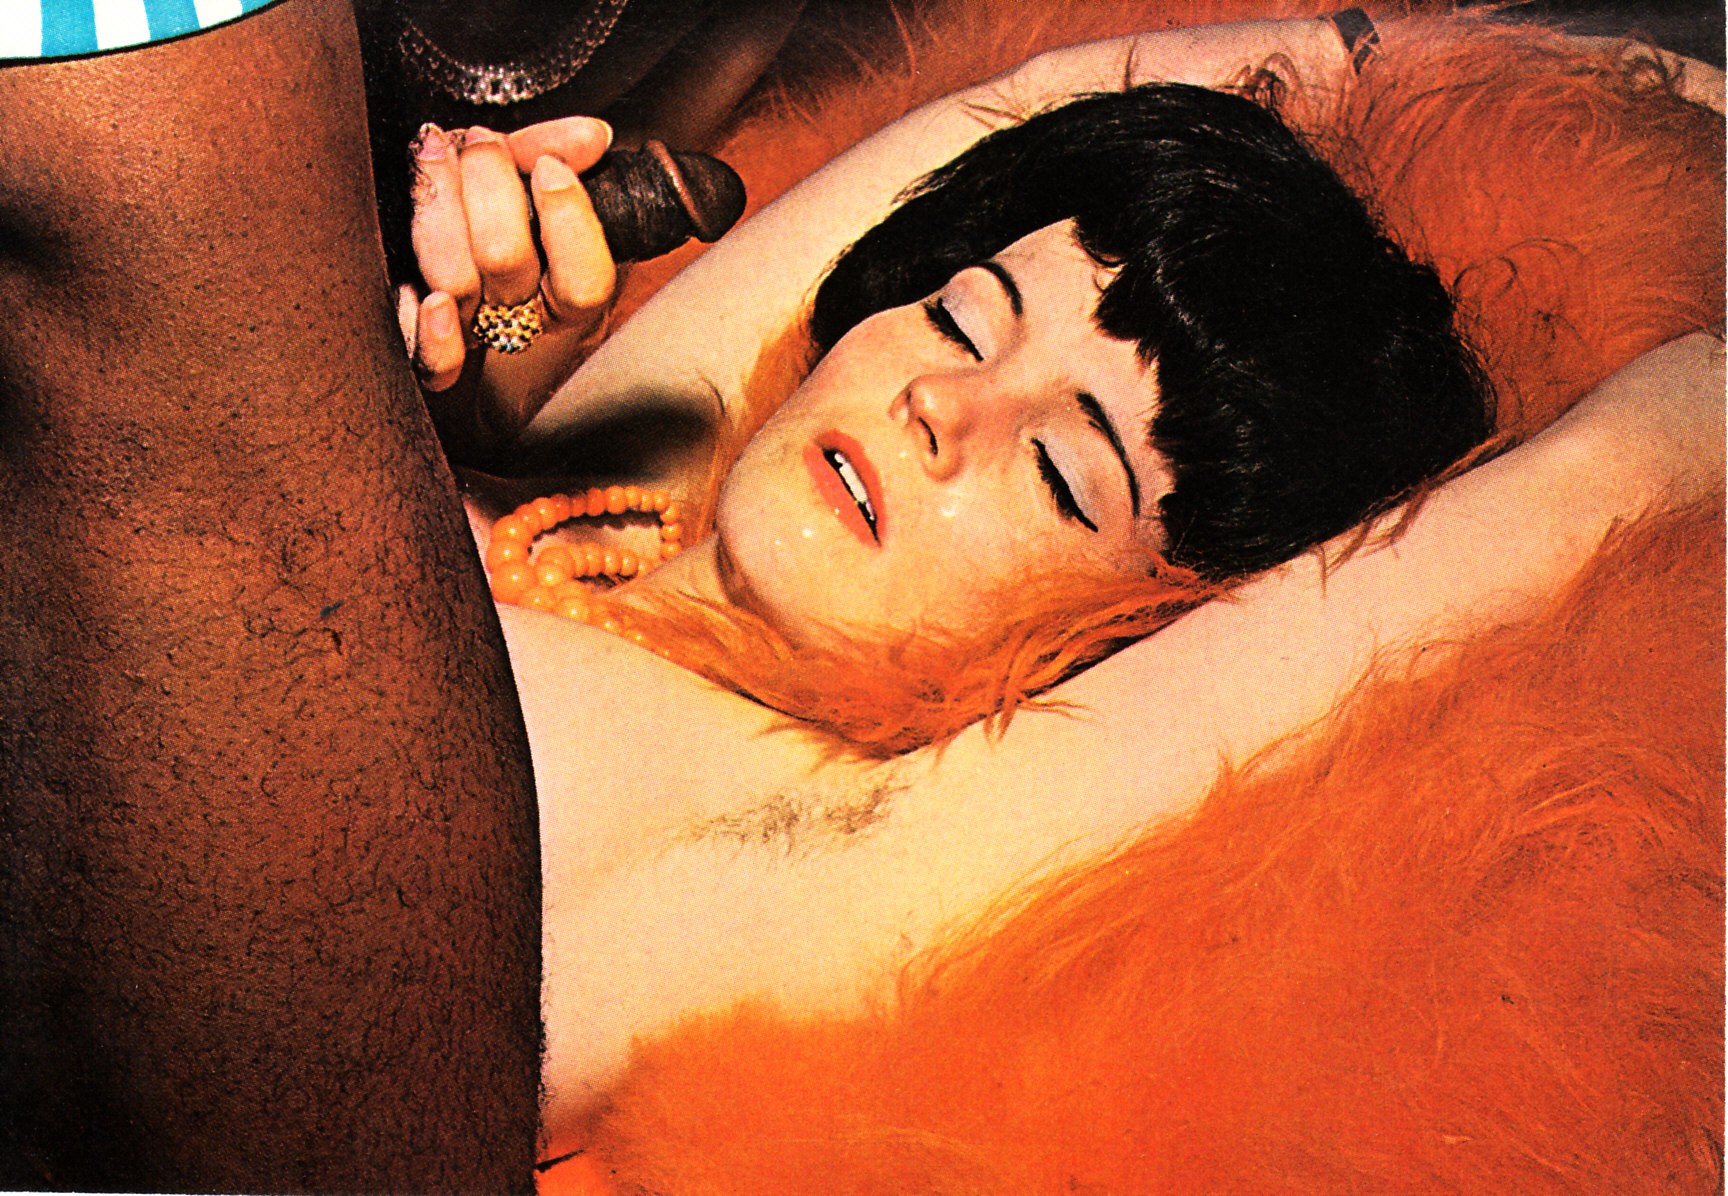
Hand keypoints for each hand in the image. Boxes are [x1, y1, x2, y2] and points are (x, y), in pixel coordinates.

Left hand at [401, 117, 616, 457]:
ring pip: (456, 280)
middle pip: (508, 263)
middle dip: (489, 186)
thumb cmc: (495, 206)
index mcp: (569, 290)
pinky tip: (414, 291)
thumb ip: (558, 150)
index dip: (567, 221)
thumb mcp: (528, 172)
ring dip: (439, 205)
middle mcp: (527, 318)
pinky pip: (433, 362)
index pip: (586, 280)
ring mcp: (476, 332)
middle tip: (481, 141)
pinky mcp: (431, 349)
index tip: (548, 168)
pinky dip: (425, 329)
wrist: (442, 234)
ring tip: (432, 152)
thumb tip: (593, 136)